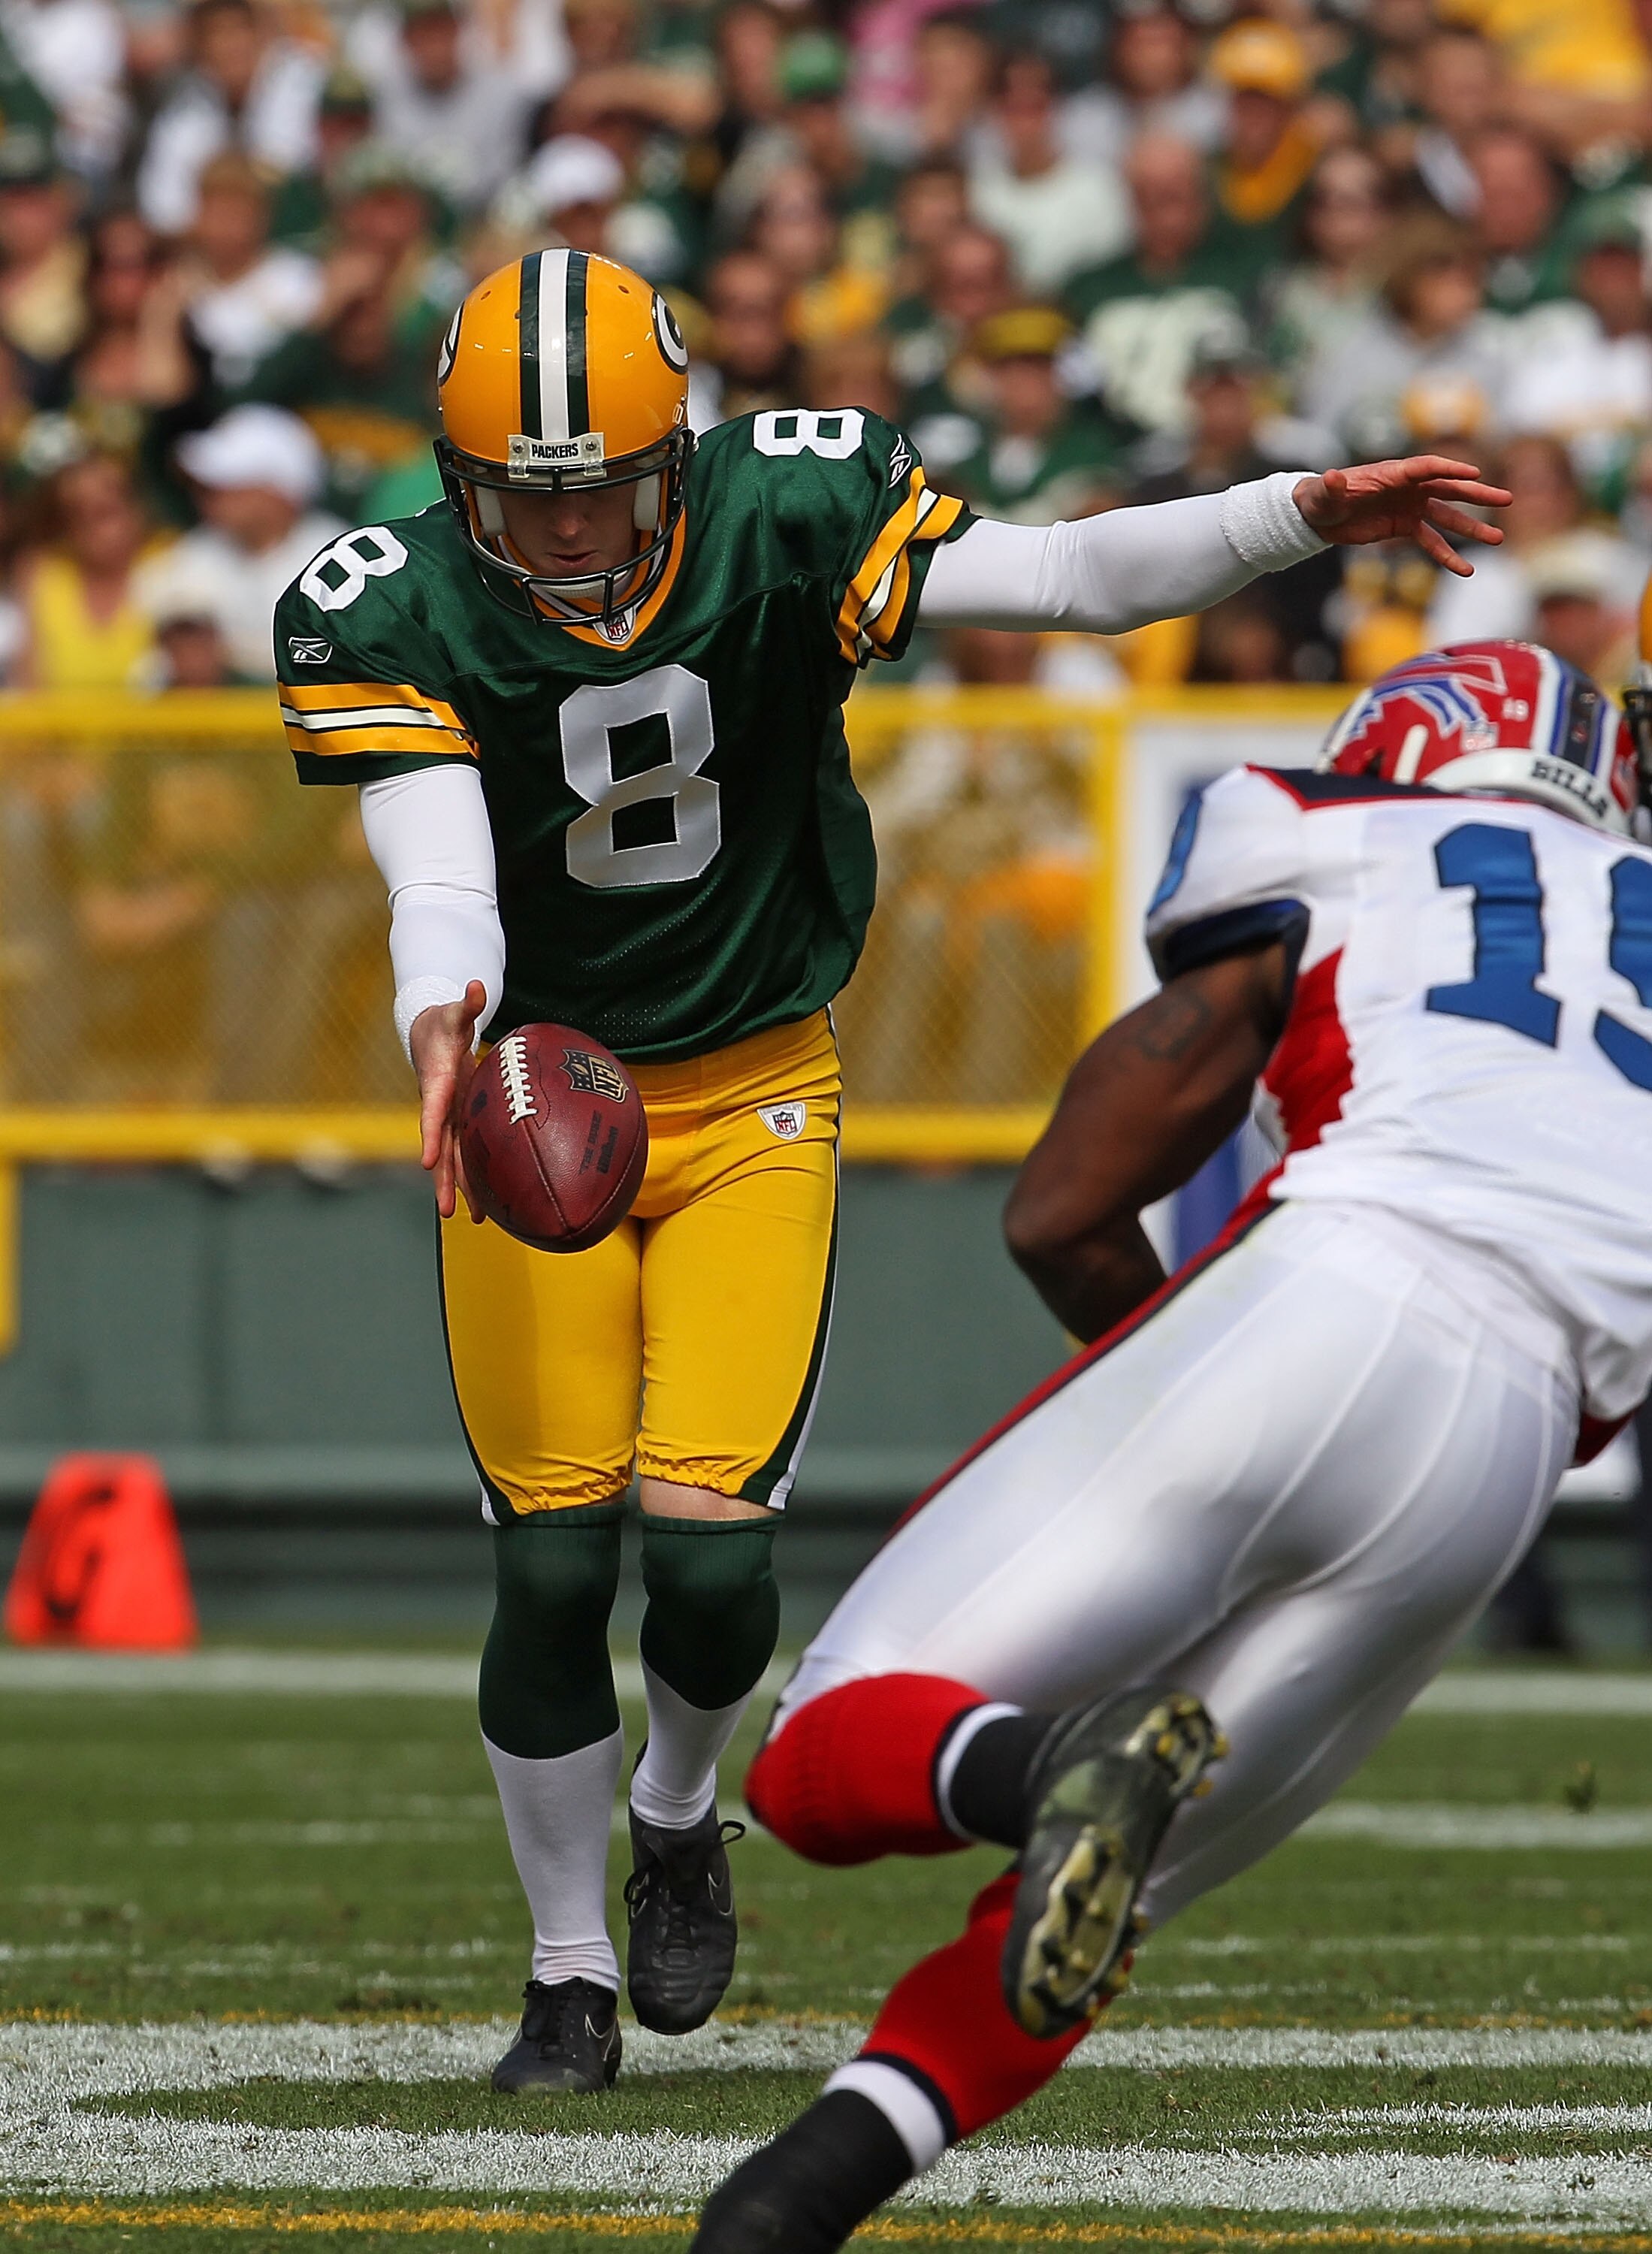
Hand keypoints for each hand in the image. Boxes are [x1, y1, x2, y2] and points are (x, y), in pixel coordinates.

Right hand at [410, 981, 487, 1222]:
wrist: (429, 1033)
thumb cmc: (444, 1022)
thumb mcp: (455, 1011)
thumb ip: (466, 1002)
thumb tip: (476, 985)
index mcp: (438, 1083)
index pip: (432, 1112)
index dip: (429, 1136)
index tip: (426, 1161)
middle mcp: (440, 1106)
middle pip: (441, 1148)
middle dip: (444, 1180)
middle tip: (446, 1212)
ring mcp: (450, 1117)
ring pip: (453, 1157)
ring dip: (461, 1187)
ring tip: (476, 1219)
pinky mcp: (460, 1121)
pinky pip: (466, 1152)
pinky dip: (474, 1176)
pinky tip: (487, 1203)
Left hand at [1293, 456, 1512, 576]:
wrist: (1319, 514)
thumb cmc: (1321, 497)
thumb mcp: (1323, 493)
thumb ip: (1331, 486)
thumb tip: (1332, 477)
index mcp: (1393, 473)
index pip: (1427, 467)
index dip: (1450, 470)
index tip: (1474, 474)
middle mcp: (1408, 488)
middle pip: (1449, 488)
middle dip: (1477, 495)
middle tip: (1507, 500)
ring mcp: (1410, 507)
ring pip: (1447, 517)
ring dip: (1472, 528)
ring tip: (1497, 539)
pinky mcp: (1405, 527)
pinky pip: (1431, 541)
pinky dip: (1447, 555)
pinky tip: (1465, 570)